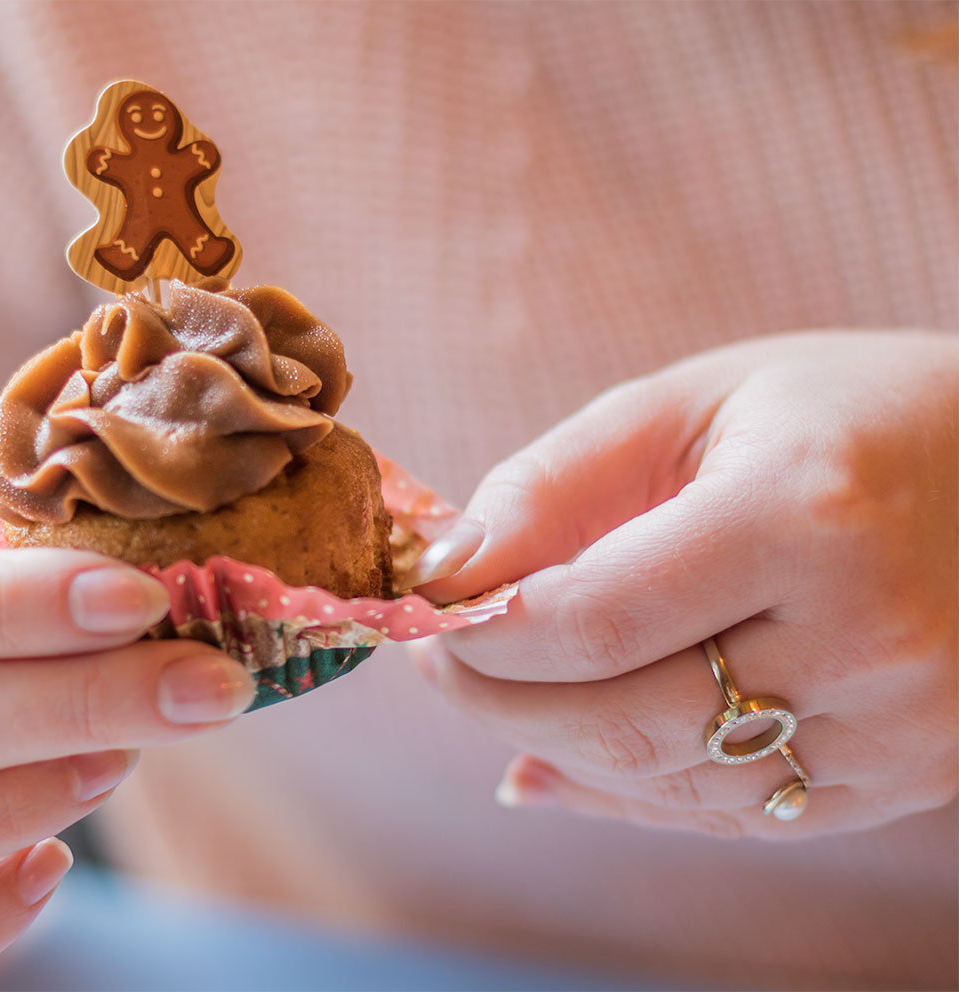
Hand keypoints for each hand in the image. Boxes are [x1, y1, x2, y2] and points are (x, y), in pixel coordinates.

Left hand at [408, 331, 956, 838]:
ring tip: (497, 689)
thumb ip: (557, 482)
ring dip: (551, 745)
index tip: (423, 614)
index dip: (484, 633)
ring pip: (667, 783)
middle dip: (495, 700)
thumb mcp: (692, 404)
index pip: (596, 620)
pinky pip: (728, 818)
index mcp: (804, 515)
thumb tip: (445, 569)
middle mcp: (865, 636)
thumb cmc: (837, 416)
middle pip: (625, 721)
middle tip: (438, 655)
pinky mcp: (900, 779)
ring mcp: (896, 726)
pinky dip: (624, 791)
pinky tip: (555, 756)